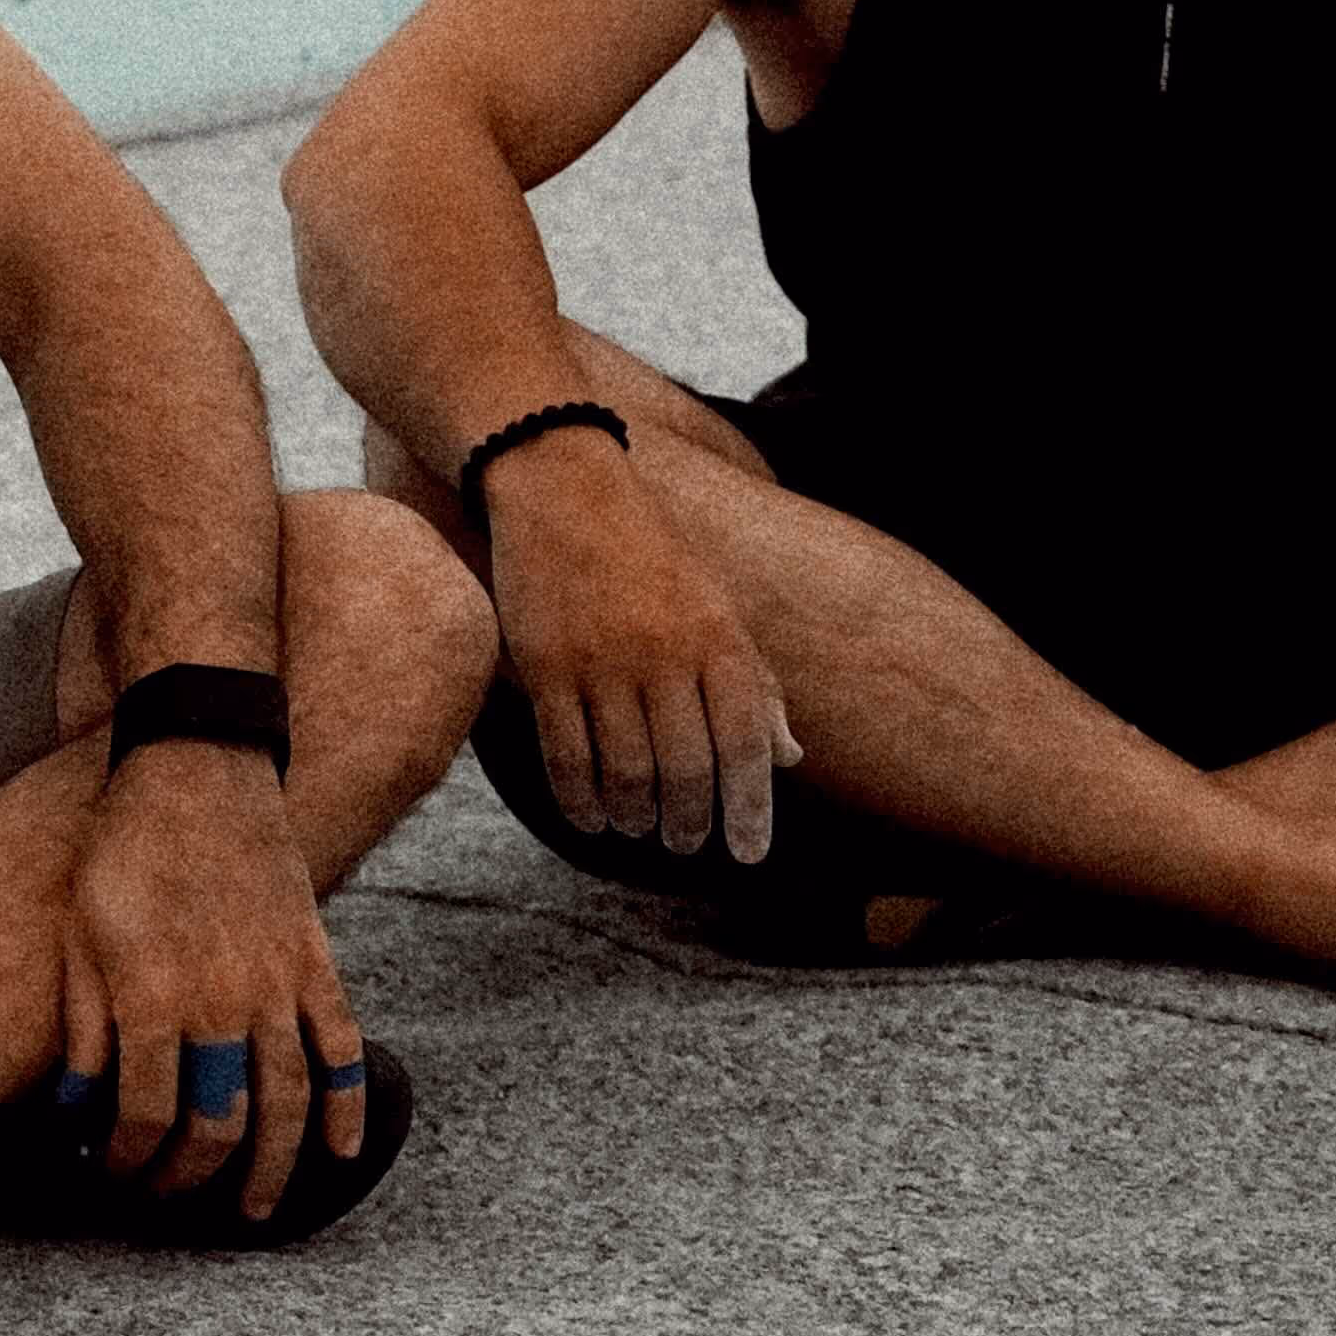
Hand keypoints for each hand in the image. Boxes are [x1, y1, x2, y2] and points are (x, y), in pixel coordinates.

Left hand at [55, 736, 368, 1218]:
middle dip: (191, 1175)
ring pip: (287, 1102)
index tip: (116, 1170)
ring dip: (273, 1167)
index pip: (146, 1116)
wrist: (197, 768)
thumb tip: (74, 1111)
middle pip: (219, 1124)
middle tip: (171, 1194)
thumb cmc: (124, 849)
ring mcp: (278, 983)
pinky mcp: (315, 961)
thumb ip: (83, 1029)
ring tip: (256, 1208)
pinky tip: (340, 1150)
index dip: (129, 1158)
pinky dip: (346, 1105)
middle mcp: (221, 1001)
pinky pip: (341, 1047)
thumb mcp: (78, 934)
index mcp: (153, 997)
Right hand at [481, 445, 785, 865]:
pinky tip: (591, 817)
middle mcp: (665, 653)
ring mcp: (602, 661)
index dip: (752, 807)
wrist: (561, 481)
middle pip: (687, 769)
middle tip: (686, 844)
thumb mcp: (717, 601)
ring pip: (626, 772)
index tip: (750, 854)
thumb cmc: (648, 547)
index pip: (748, 742)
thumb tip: (790, 758)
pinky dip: (580, 800)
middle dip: (690, 822)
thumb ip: (755, 679)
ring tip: (640, 828)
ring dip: (637, 816)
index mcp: (719, 636)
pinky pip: (566, 755)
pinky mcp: (545, 665)